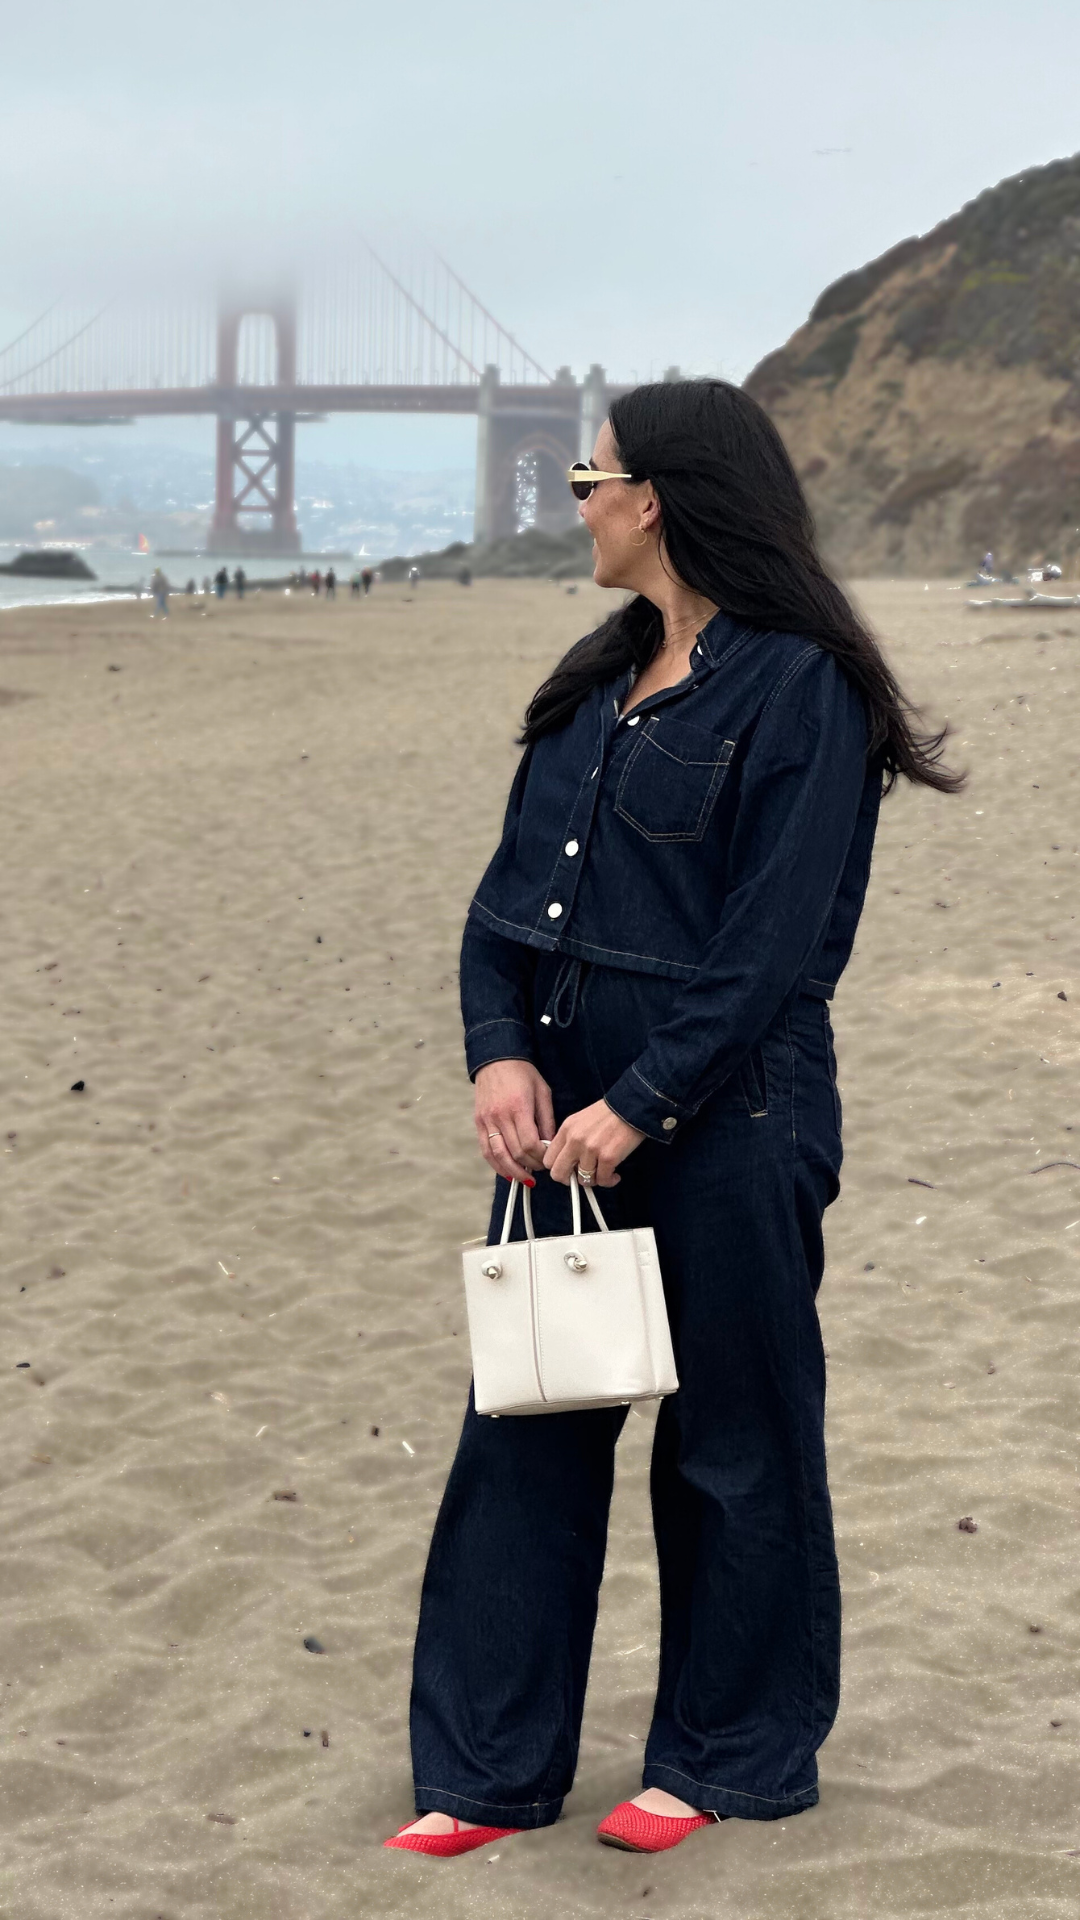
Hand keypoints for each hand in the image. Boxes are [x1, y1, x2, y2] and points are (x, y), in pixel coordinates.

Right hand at [474, 1059, 555, 1185]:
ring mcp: (486, 1120)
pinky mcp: (479, 1122)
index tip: (548, 1159)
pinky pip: (485, 1150)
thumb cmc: (523, 1074)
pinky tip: (507, 1173)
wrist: (496, 1059)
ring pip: (498, 1155)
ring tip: (525, 1180)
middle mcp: (500, 1116)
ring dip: (513, 1171)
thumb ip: (547, 1120)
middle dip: (531, 1165)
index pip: (530, 1143)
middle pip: (516, 1152)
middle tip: (541, 1169)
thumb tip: (550, 1145)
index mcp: (518, 1107)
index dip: (541, 1157)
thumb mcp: (542, 1092)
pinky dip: (496, 1165)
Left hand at [543, 1099, 644, 1187]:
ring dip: (594, 1179)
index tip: (568, 1170)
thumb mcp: (580, 1121)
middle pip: (558, 1174)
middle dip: (569, 1180)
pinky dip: (609, 1181)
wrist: (632, 1107)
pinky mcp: (608, 1158)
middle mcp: (575, 1140)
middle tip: (581, 1177)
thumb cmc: (609, 1115)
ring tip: (603, 1172)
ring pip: (582, 1180)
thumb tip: (567, 1162)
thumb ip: (570, 1139)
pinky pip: (602, 1180)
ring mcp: (590, 1150)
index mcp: (566, 1129)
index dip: (558, 1168)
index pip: (548, 1159)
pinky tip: (614, 1174)